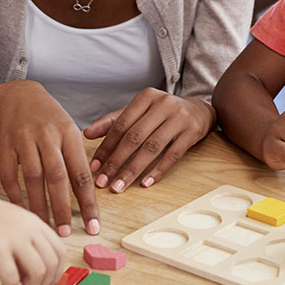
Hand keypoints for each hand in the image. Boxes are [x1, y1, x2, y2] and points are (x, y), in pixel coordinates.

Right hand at [0, 81, 99, 236]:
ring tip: (46, 227)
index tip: (94, 226)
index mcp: (68, 133)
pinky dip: (15, 195)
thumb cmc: (50, 118)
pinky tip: (22, 211)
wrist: (18, 95)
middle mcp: (47, 135)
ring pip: (33, 178)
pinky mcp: (5, 144)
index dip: (88, 202)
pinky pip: (8, 175)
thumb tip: (90, 194)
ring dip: (39, 206)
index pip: (81, 173)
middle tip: (66, 233)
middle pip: (57, 177)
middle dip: (62, 208)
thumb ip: (77, 158)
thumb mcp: (69, 130)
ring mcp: (24, 139)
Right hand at [0, 190, 65, 284]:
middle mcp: (27, 227)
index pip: (60, 250)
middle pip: (52, 263)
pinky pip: (12, 278)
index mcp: (33, 221)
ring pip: (37, 273)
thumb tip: (37, 271)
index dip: (57, 273)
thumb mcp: (9, 222)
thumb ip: (25, 239)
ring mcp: (12, 237)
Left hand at [84, 88, 212, 192]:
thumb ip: (113, 122)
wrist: (198, 110)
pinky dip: (157, 170)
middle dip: (116, 162)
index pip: (120, 125)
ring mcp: (179, 118)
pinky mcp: (192, 132)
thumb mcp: (139, 111)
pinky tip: (145, 183)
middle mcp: (163, 104)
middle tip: (103, 181)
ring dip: (133, 170)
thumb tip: (86, 134)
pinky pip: (172, 155)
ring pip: (152, 148)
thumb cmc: (162, 113)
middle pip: (134, 137)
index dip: (106, 147)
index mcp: (146, 97)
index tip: (94, 167)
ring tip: (119, 186)